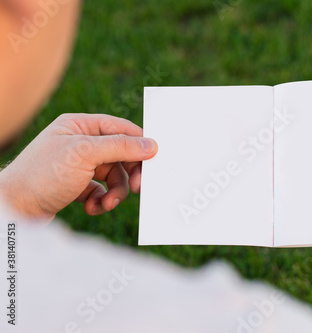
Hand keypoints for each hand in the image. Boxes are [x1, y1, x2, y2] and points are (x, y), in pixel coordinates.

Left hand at [0, 113, 157, 221]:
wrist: (14, 209)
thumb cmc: (42, 175)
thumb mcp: (85, 154)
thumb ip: (121, 147)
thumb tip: (151, 145)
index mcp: (80, 126)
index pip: (121, 129)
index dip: (139, 144)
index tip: (155, 161)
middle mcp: (80, 143)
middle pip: (121, 155)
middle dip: (128, 174)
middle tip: (140, 189)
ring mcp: (79, 165)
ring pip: (114, 176)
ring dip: (114, 192)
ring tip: (105, 204)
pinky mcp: (77, 185)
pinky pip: (102, 190)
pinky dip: (101, 200)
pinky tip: (90, 207)